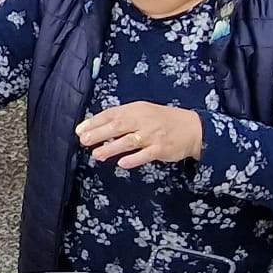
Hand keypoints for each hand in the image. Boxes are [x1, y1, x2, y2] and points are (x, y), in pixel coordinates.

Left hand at [75, 102, 203, 169]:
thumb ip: (123, 118)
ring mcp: (152, 135)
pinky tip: (122, 163)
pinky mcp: (161, 149)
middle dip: (99, 133)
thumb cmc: (162, 120)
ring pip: (129, 141)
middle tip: (84, 141)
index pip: (111, 114)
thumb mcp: (143, 112)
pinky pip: (145, 155)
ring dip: (111, 148)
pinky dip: (133, 159)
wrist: (192, 128)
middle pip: (118, 126)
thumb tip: (97, 126)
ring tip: (97, 154)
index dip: (95, 122)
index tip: (80, 130)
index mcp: (136, 109)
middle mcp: (143, 120)